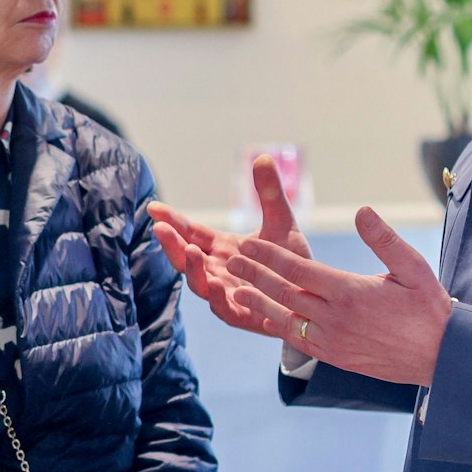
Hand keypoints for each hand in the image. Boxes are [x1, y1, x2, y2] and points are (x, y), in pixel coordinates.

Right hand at [149, 154, 312, 338]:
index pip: (191, 232)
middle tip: (160, 227)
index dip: (173, 220)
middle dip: (172, 243)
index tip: (154, 207)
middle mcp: (218, 271)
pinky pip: (223, 308)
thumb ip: (270, 194)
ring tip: (188, 250)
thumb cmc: (293, 262)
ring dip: (191, 268)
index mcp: (222, 249)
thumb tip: (262, 156)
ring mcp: (227, 294)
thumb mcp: (282, 223)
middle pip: (187, 258)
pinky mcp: (243, 315)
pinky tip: (214, 282)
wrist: (317, 298)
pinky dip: (216, 297)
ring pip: (199, 283)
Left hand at [229, 205, 452, 385]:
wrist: (442, 357)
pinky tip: (265, 318)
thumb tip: (361, 211)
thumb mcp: (413, 267)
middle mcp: (336, 318)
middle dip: (255, 274)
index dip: (270, 255)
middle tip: (231, 260)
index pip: (299, 270)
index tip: (248, 243)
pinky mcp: (336, 357)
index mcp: (351, 292)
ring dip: (259, 302)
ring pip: (286, 319)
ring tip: (235, 289)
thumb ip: (384, 239)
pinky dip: (279, 328)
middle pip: (285, 292)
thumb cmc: (430, 308)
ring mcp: (333, 341)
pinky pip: (299, 341)